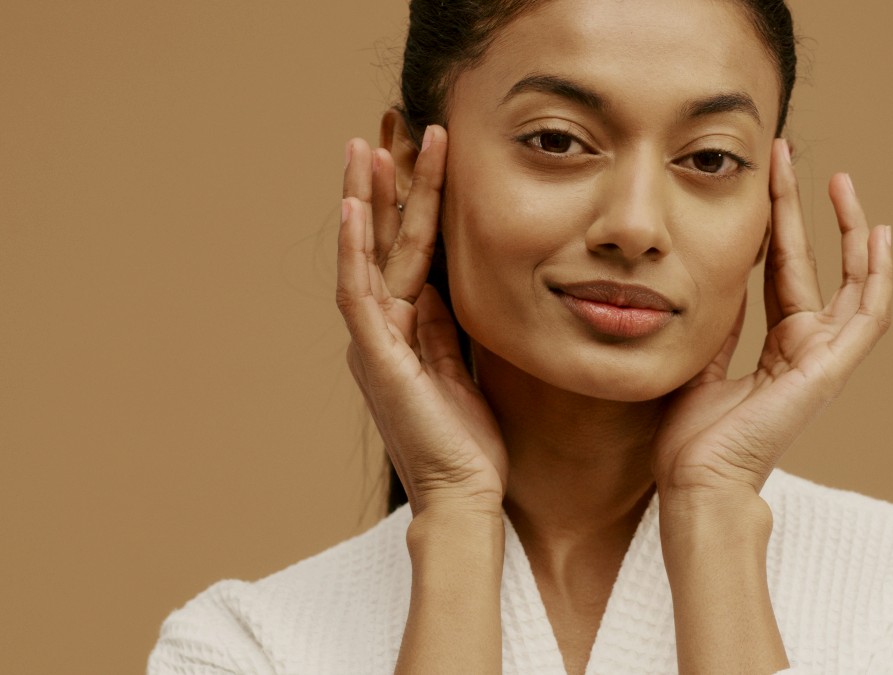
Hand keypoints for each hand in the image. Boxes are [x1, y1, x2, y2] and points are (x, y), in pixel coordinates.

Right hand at [337, 126, 506, 515]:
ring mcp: (375, 341)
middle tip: (387, 126)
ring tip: (370, 144)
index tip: (420, 151)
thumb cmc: (469, 439)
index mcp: (405, 328)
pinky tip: (359, 207)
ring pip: (367, 255)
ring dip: (370, 199)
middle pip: (383, 240)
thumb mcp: (461, 366)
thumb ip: (446, 324)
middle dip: (385, 182)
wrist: (465, 494)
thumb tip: (442, 281)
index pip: (408, 248)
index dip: (412, 199)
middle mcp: (382, 328)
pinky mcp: (376, 358)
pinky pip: (360, 293)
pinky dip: (357, 249)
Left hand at [652, 139, 892, 502]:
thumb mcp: (701, 363)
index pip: (783, 273)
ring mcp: (823, 361)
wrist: (696, 482)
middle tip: (793, 160)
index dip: (778, 226)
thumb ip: (720, 324)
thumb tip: (718, 279)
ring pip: (851, 284)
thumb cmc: (692, 439)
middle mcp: (806, 351)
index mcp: (778, 351)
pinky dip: (878, 276)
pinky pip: (867, 316)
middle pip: (814, 267)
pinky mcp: (830, 371)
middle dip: (806, 212)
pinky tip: (880, 234)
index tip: (767, 180)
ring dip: (849, 232)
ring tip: (841, 182)